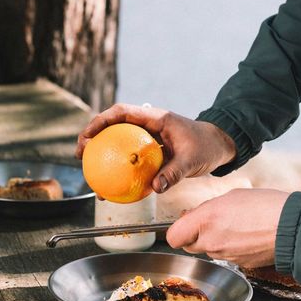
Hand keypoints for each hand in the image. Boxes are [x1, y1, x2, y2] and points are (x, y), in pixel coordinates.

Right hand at [75, 103, 235, 192]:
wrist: (220, 147)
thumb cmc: (207, 147)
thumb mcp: (192, 159)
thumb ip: (174, 172)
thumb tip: (155, 187)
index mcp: (156, 119)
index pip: (122, 113)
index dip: (101, 121)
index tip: (88, 136)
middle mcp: (149, 125)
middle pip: (114, 127)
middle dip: (93, 137)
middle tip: (81, 155)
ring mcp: (149, 138)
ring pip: (120, 143)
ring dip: (104, 155)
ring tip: (91, 174)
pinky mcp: (151, 151)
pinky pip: (132, 159)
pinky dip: (121, 170)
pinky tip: (114, 187)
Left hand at [165, 188, 290, 267]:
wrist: (293, 227)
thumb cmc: (266, 206)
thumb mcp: (232, 196)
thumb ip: (209, 208)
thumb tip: (197, 216)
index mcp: (206, 220)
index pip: (173, 236)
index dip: (179, 229)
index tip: (188, 222)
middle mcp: (212, 241)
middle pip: (190, 245)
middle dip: (198, 235)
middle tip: (214, 221)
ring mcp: (225, 255)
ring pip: (210, 250)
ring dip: (217, 240)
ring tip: (237, 225)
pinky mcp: (238, 264)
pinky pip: (227, 256)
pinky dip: (233, 247)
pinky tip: (247, 235)